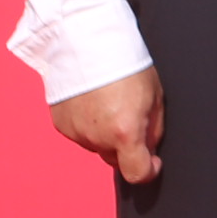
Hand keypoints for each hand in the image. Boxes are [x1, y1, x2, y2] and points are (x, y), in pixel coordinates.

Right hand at [51, 67, 163, 183]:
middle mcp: (98, 138)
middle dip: (127, 147)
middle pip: (116, 159)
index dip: (149, 171)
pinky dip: (88, 125)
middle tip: (133, 119)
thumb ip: (153, 129)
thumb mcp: (155, 96)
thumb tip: (150, 149)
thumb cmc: (127, 65)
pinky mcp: (61, 126)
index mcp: (125, 132)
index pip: (137, 173)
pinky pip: (80, 134)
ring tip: (110, 103)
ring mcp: (76, 133)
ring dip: (106, 135)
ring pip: (97, 146)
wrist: (87, 44)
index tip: (154, 163)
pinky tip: (93, 101)